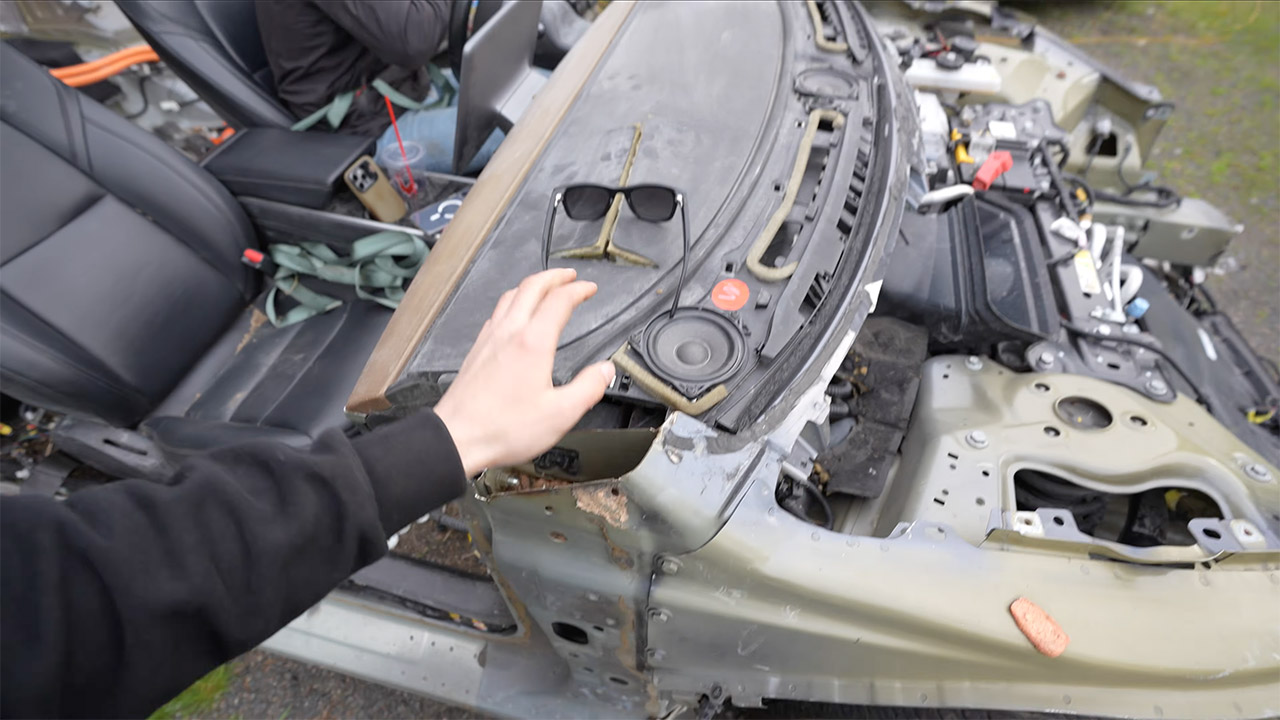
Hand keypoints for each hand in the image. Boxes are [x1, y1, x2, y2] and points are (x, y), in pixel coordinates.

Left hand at [434, 269, 615, 475]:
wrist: (457, 438)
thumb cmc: (503, 428)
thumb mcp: (560, 414)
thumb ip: (588, 388)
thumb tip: (605, 370)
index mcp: (533, 343)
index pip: (559, 300)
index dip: (578, 290)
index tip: (590, 289)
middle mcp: (509, 333)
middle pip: (531, 287)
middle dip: (554, 276)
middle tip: (569, 276)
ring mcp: (489, 339)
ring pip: (510, 296)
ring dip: (531, 286)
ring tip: (544, 288)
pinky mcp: (477, 350)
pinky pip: (496, 314)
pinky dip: (512, 303)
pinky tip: (513, 317)